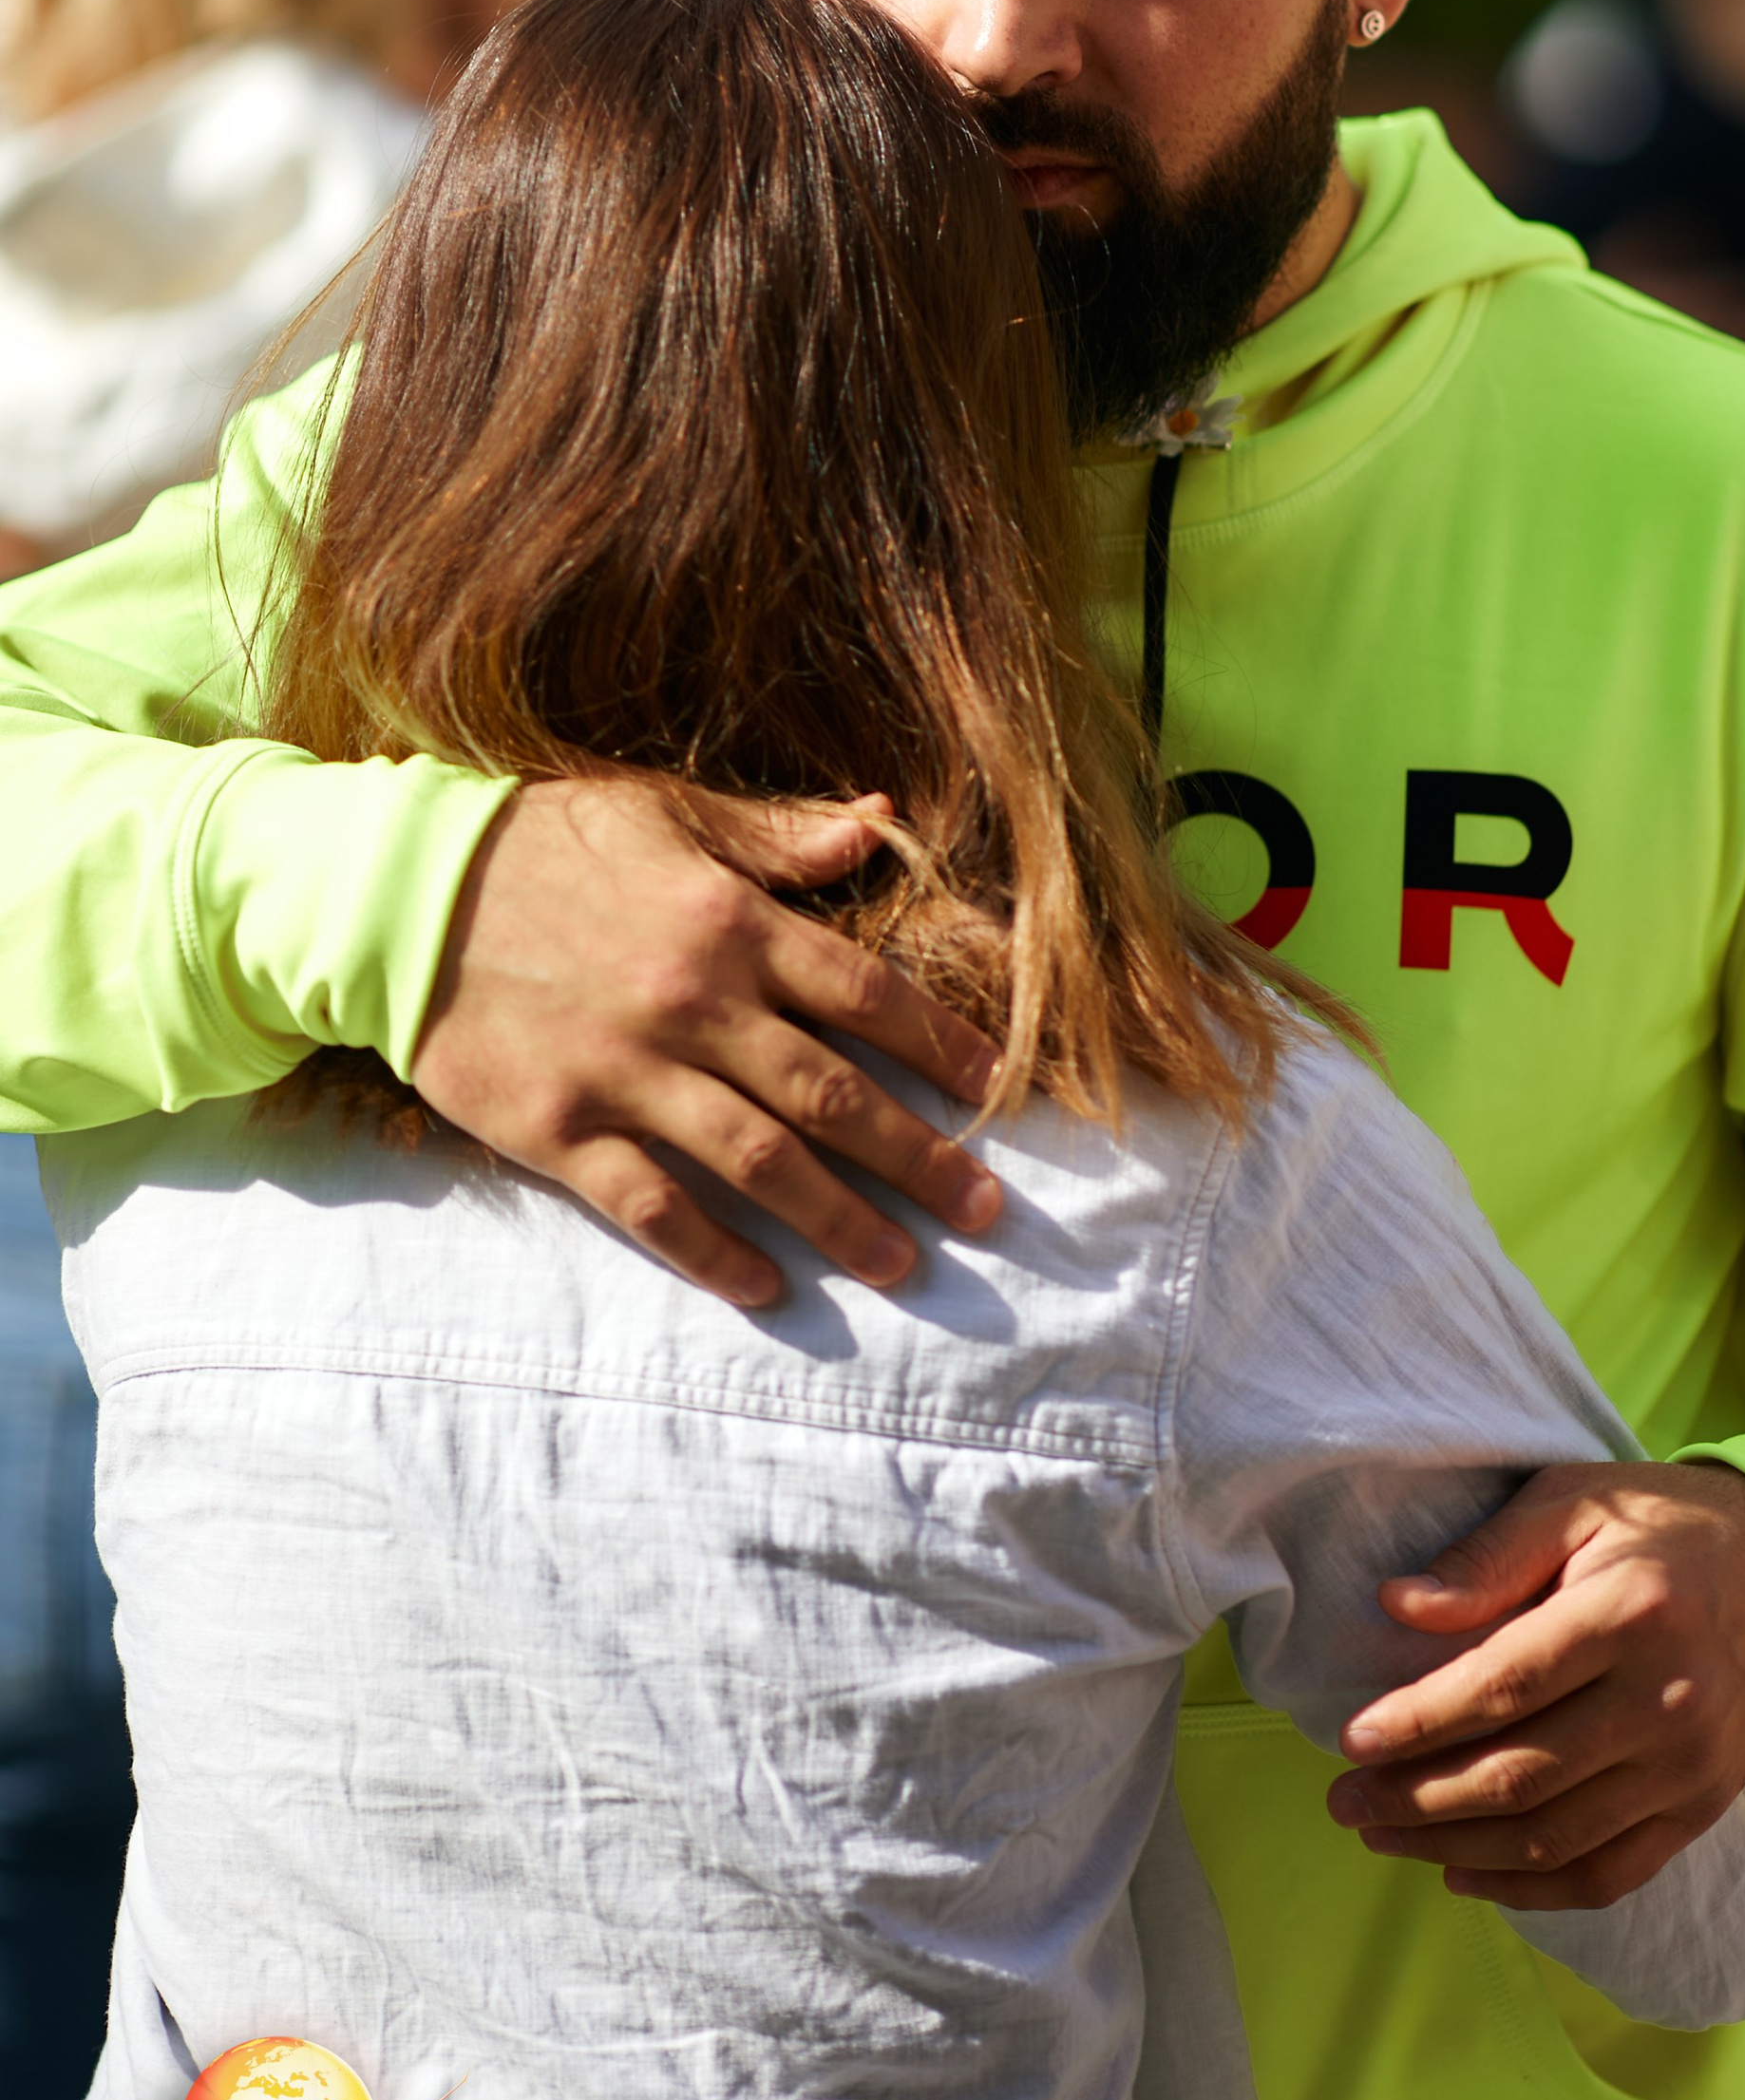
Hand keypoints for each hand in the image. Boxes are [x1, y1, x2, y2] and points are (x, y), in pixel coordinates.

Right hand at [411, 775, 1001, 1309]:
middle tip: (987, 1209)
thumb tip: (883, 822)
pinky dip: (714, 1253)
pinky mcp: (559, 1131)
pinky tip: (768, 1288)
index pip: (866, 993)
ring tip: (904, 1264)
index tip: (993, 1089)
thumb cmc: (540, 841)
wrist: (394, 896)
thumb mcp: (665, 811)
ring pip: (760, 1162)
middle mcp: (692, 1003)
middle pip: (832, 1094)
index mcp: (729, 921)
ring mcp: (626, 1074)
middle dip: (919, 1156)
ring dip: (840, 1220)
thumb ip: (780, 834)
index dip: (940, 1045)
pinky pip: (653, 1207)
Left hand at [1324, 1461, 1744, 1912]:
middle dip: (1418, 1800)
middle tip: (1344, 1802)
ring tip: (1383, 1838)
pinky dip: (1531, 1891)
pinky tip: (1464, 1875)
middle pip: (1521, 1776)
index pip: (1504, 1686)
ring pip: (1553, 1837)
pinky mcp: (1701, 1808)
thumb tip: (1398, 1606)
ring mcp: (1689, 1767)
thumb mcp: (1576, 1499)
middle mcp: (1666, 1701)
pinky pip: (1607, 1873)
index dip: (1421, 1722)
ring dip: (1456, 1850)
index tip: (1351, 1741)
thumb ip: (1489, 1556)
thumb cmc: (1664, 1528)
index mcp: (1629, 1613)